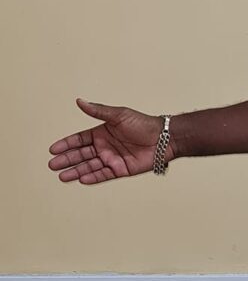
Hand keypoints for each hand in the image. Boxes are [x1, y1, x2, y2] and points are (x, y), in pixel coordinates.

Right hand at [48, 100, 165, 184]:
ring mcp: (112, 159)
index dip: (66, 144)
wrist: (163, 139)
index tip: (53, 149)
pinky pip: (103, 175)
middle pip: (81, 154)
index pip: (79, 140)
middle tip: (52, 165)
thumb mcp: (118, 115)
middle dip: (66, 159)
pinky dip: (93, 177)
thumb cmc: (143, 124)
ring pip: (89, 166)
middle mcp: (105, 146)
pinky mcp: (120, 169)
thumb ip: (98, 111)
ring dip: (76, 170)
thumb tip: (80, 101)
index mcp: (101, 133)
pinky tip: (81, 179)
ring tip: (61, 175)